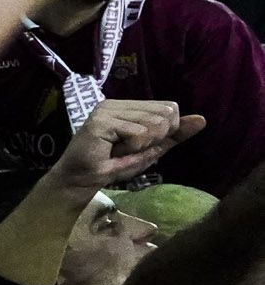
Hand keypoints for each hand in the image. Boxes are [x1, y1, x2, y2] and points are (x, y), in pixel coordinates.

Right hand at [48, 100, 202, 190]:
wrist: (82, 180)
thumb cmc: (113, 165)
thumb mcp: (150, 149)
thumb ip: (174, 134)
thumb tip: (202, 119)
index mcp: (128, 106)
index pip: (169, 107)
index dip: (166, 130)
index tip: (141, 144)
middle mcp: (117, 103)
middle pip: (165, 114)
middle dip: (155, 138)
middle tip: (130, 149)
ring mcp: (107, 110)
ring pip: (154, 124)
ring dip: (142, 145)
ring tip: (121, 150)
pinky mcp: (102, 121)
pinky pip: (139, 134)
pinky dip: (132, 149)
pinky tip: (113, 151)